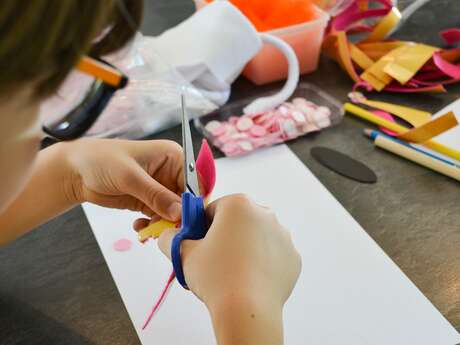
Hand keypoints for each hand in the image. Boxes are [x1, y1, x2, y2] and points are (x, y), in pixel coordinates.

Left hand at [62, 138, 183, 221]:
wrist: (75, 171)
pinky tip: (140, 227)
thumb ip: (156, 195)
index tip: (187, 221)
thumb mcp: (130, 177)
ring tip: (149, 231)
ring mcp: (160, 188)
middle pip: (187, 200)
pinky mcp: (149, 202)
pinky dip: (154, 226)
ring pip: (175, 213)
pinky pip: (160, 218)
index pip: (195, 181)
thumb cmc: (101, 161)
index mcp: (173, 157)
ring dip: (165, 225)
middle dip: (179, 217)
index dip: (194, 202)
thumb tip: (180, 213)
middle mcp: (171, 172)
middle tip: (167, 232)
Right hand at [158, 194, 300, 344]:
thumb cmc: (215, 277)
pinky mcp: (292, 257)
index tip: (199, 243)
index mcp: (238, 205)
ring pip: (256, 237)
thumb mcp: (183, 254)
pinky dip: (262, 263)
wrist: (247, 310)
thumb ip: (171, 238)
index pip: (214, 209)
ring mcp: (282, 235)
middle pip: (238, 221)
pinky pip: (273, 255)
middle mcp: (265, 213)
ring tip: (232, 272)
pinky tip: (250, 279)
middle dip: (226, 236)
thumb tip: (169, 235)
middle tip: (214, 259)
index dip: (203, 226)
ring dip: (245, 248)